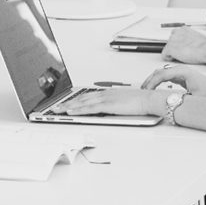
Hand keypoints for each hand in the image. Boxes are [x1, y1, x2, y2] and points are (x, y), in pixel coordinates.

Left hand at [49, 88, 164, 117]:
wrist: (150, 99)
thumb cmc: (143, 101)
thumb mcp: (126, 103)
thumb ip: (117, 106)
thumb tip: (112, 111)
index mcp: (109, 93)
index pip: (88, 96)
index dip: (76, 100)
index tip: (66, 103)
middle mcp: (105, 93)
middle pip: (81, 98)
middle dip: (66, 103)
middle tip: (55, 107)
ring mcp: (105, 98)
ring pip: (81, 102)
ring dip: (68, 106)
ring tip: (57, 111)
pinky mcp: (108, 105)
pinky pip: (89, 108)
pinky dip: (78, 109)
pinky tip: (70, 112)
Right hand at [140, 65, 205, 96]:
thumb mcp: (194, 98)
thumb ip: (179, 98)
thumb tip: (166, 102)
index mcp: (182, 72)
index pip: (161, 75)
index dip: (152, 83)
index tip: (146, 91)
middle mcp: (180, 70)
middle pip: (158, 72)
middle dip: (149, 81)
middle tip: (142, 90)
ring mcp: (180, 73)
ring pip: (161, 74)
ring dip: (152, 80)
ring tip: (146, 89)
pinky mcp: (181, 77)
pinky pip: (165, 77)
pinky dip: (158, 81)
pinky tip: (155, 88)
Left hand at [161, 28, 205, 64]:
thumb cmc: (205, 46)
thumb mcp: (198, 38)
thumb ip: (191, 38)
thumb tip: (191, 43)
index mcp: (183, 29)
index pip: (176, 35)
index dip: (179, 43)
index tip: (182, 47)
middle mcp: (176, 33)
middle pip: (171, 41)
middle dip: (175, 47)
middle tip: (182, 53)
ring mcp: (172, 40)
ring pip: (168, 48)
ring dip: (173, 52)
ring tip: (182, 56)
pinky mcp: (170, 48)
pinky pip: (164, 55)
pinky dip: (168, 58)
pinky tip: (176, 59)